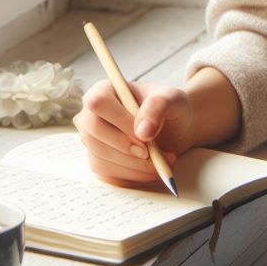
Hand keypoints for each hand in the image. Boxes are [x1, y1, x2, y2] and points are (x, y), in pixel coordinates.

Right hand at [73, 79, 194, 187]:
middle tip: (151, 154)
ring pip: (101, 157)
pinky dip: (133, 175)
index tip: (145, 136)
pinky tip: (152, 169)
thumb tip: (142, 131)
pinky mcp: (99, 161)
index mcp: (106, 90)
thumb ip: (159, 106)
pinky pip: (108, 174)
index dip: (120, 121)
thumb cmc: (170, 108)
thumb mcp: (173, 99)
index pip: (98, 103)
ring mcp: (92, 139)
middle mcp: (92, 114)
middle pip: (93, 132)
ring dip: (134, 166)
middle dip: (125, 148)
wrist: (175, 128)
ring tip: (162, 160)